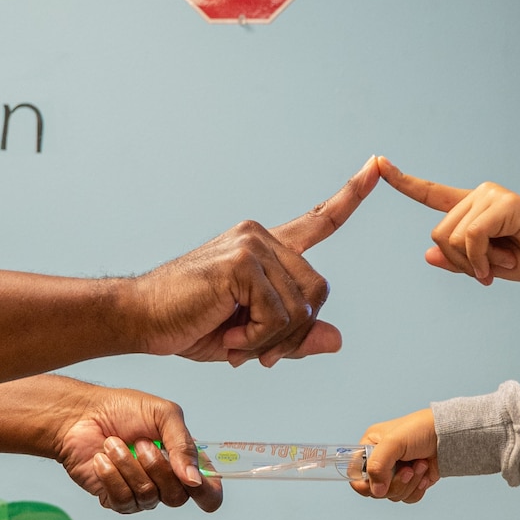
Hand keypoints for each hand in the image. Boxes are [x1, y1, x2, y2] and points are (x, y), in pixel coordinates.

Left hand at [48, 384, 222, 514]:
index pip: (208, 491)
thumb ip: (183, 444)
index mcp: (183, 460)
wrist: (80, 415)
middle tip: (141, 442)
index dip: (208, 493)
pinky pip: (123, 500)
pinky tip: (101, 459)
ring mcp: (141, 493)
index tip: (195, 481)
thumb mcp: (163, 414)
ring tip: (113, 443)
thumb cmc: (121, 410)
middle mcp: (165, 481)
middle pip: (178, 497)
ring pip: (148, 496)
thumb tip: (194, 479)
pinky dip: (111, 475)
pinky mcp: (115, 499)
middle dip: (157, 467)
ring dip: (128, 465)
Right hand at [131, 158, 379, 366]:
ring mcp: (252, 245)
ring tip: (238, 344)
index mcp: (266, 249)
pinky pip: (278, 314)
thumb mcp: (253, 338)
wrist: (141, 320)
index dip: (351, 195)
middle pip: (318, 291)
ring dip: (273, 342)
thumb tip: (337, 339)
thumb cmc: (190, 324)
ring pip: (300, 307)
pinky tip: (231, 338)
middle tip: (259, 354)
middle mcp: (262, 238)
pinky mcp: (241, 261)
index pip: (319, 220)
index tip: (378, 165)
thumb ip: (293, 337)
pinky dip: (258, 339)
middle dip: (294, 333)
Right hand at [352, 408, 439, 502]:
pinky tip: (425, 475)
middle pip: (375, 490)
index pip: (355, 475)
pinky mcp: (411, 483)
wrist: (449, 435)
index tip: (381, 480)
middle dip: (395, 482)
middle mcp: (380, 462)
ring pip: (392, 495)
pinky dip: (417, 490)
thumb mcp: (393, 442)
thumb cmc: (420, 430)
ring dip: (409, 483)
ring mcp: (396, 474)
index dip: (366, 483)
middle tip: (408, 469)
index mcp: (369, 448)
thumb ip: (377, 465)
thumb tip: (376, 491)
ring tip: (420, 465)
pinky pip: (407, 498)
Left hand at [376, 157, 519, 284]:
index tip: (379, 162)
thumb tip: (427, 254)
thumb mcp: (485, 266)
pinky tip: (501, 265)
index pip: (430, 193)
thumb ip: (457, 261)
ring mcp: (491, 196)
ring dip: (474, 263)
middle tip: (488, 271)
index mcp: (471, 207)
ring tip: (502, 264)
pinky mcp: (505, 204)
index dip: (403, 181)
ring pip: (452, 238)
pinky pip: (472, 238)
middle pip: (438, 234)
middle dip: (459, 262)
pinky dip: (482, 259)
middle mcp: (479, 195)